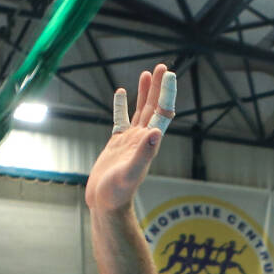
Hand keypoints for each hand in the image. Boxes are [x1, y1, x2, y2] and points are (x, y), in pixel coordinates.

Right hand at [84, 64, 175, 213]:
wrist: (105, 206)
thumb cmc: (117, 194)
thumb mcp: (130, 173)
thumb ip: (143, 154)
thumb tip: (156, 133)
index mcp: (149, 143)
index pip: (162, 113)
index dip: (166, 93)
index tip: (169, 74)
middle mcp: (142, 140)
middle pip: (154, 108)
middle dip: (158, 87)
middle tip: (163, 67)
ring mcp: (130, 141)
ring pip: (140, 111)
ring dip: (144, 93)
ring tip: (146, 73)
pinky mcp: (116, 145)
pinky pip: (120, 120)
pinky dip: (121, 106)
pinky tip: (120, 93)